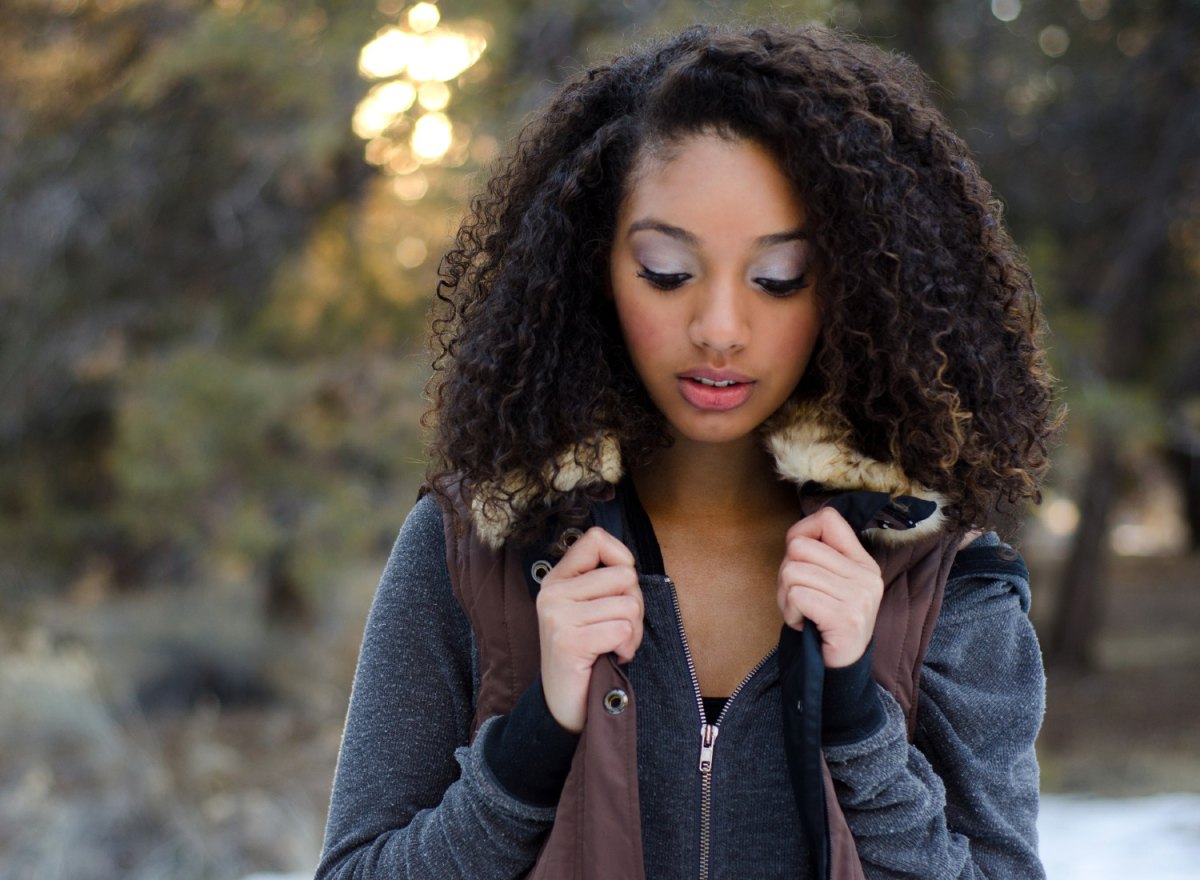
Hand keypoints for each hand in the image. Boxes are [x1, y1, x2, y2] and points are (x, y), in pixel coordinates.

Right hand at [536, 527, 642, 732]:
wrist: (565, 705)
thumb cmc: (587, 655)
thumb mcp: (587, 610)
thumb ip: (602, 582)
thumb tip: (628, 564)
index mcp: (557, 579)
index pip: (596, 538)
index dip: (622, 557)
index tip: (621, 587)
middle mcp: (552, 592)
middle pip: (624, 575)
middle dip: (634, 605)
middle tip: (617, 629)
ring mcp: (557, 616)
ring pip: (628, 605)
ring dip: (633, 632)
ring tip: (613, 646)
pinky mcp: (569, 641)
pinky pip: (623, 630)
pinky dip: (627, 648)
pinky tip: (610, 657)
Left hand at [776, 506, 883, 668]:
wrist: (840, 671)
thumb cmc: (824, 624)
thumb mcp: (827, 584)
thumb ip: (817, 557)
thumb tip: (796, 536)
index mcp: (862, 562)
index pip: (828, 518)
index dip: (800, 532)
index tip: (797, 558)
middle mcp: (865, 575)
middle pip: (799, 547)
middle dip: (786, 574)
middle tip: (798, 599)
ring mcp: (859, 596)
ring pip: (792, 571)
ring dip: (786, 597)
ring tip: (802, 613)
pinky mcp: (845, 616)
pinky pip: (796, 595)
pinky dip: (790, 612)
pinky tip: (804, 624)